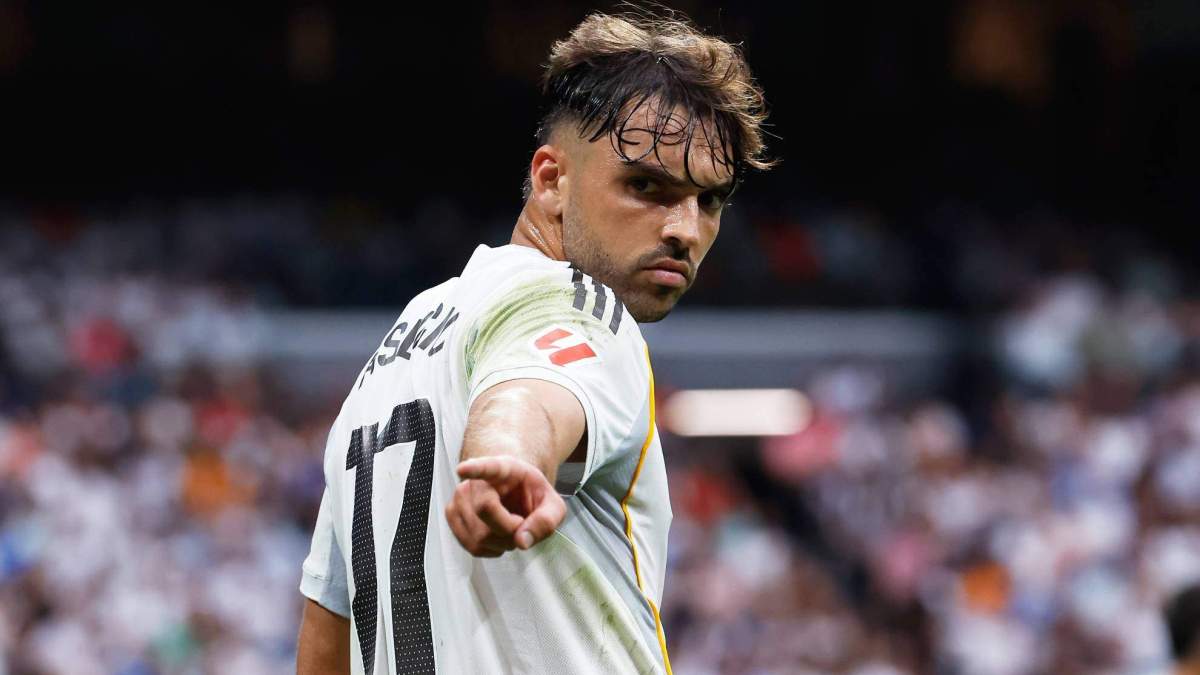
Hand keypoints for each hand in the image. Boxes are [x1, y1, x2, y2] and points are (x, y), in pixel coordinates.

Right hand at [445, 455, 566, 556]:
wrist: (516, 494)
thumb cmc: (531, 496)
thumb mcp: (553, 505)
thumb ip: (546, 521)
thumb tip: (522, 540)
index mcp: (504, 469)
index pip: (487, 467)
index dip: (474, 468)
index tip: (463, 469)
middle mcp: (477, 481)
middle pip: (485, 510)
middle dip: (509, 529)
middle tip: (522, 524)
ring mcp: (461, 498)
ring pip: (478, 535)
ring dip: (501, 543)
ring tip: (511, 530)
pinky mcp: (453, 515)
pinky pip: (472, 546)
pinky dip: (490, 549)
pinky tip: (499, 537)